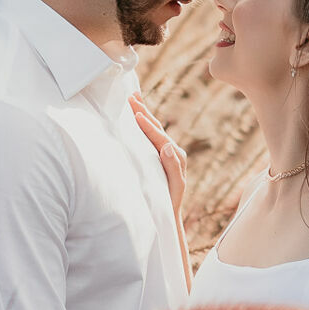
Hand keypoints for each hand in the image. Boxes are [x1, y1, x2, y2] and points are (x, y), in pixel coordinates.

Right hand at [130, 93, 184, 216]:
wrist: (169, 213)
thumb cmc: (170, 202)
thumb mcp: (174, 186)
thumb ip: (173, 167)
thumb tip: (169, 146)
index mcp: (176, 156)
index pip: (160, 137)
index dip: (148, 125)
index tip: (136, 114)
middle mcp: (173, 151)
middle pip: (157, 127)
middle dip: (144, 111)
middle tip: (131, 96)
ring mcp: (166, 152)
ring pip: (153, 128)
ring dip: (143, 113)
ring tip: (133, 98)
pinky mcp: (159, 155)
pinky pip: (150, 135)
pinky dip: (143, 123)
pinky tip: (136, 115)